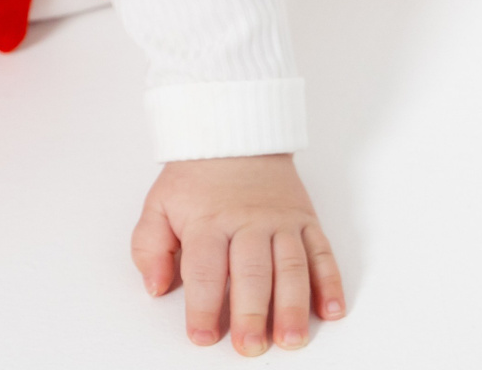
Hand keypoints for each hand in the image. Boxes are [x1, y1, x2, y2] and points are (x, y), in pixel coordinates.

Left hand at [130, 153, 344, 354]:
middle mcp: (248, 222)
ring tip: (291, 339)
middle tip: (251, 347)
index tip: (202, 336)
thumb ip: (149, 246)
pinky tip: (331, 311)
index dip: (203, 306)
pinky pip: (322, 252)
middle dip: (252, 313)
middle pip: (252, 272)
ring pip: (291, 266)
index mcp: (208, 222)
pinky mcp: (306, 219)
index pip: (204, 269)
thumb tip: (154, 286)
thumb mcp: (159, 204)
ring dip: (293, 306)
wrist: (235, 135)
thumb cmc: (196, 178)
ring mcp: (281, 221)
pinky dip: (330, 282)